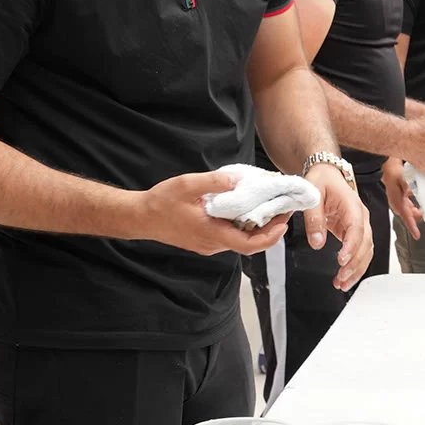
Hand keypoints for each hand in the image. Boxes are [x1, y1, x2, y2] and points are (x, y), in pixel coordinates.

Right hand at [137, 170, 290, 256]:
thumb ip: (214, 182)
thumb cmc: (161, 202)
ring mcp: (208, 245)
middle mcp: (212, 244)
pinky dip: (244, 226)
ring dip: (259, 227)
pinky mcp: (205, 241)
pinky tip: (248, 209)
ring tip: (271, 206)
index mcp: (211, 234)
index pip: (249, 245)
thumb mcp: (187, 185)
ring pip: (241, 240)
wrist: (140, 217)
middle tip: (284, 209)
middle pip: (250, 243)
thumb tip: (239, 180)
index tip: (284, 221)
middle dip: (271, 229)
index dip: (271, 236)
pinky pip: (231, 237)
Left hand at [304, 164, 373, 290]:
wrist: (327, 174)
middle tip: (340, 279)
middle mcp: (361, 216)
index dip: (351, 246)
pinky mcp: (354, 232)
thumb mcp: (312, 196)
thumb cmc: (320, 181)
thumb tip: (317, 243)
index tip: (342, 260)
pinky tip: (345, 278)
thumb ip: (314, 219)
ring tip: (342, 284)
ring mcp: (360, 225)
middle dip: (354, 264)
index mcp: (352, 205)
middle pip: (365, 243)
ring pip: (366, 250)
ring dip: (357, 269)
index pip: (357, 228)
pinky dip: (355, 265)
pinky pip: (360, 251)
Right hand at [382, 156, 423, 240]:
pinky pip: (408, 205)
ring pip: (408, 211)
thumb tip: (414, 192)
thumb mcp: (403, 178)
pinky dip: (414, 206)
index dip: (411, 226)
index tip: (416, 235)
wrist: (388, 165)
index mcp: (397, 201)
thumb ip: (409, 186)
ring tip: (423, 211)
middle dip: (415, 219)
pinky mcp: (400, 197)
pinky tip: (419, 203)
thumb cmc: (393, 171)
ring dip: (415, 212)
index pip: (405, 216)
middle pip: (408, 215)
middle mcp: (396, 203)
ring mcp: (398, 200)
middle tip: (424, 217)